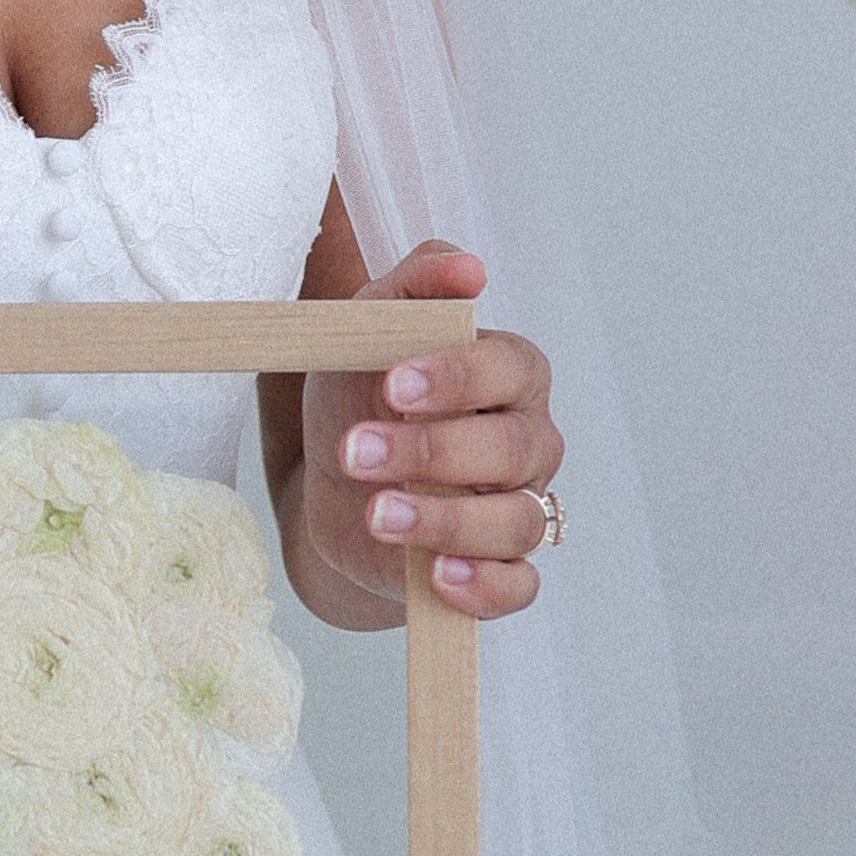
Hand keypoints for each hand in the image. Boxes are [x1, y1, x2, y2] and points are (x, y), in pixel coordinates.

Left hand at [300, 237, 560, 622]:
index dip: (458, 376)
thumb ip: (414, 285)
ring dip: (445, 521)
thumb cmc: (360, 396)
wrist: (329, 485)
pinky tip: (438, 575)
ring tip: (377, 515)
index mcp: (508, 374)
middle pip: (512, 449)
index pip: (511, 368)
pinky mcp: (497, 570)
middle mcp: (527, 442)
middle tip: (354, 449)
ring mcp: (518, 508)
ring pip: (516, 521)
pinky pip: (519, 586)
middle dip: (431, 451)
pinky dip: (484, 586)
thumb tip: (468, 268)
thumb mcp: (367, 330)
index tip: (392, 384)